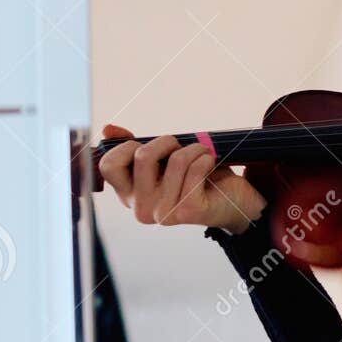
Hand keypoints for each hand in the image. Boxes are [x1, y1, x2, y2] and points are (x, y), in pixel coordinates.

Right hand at [98, 123, 266, 234]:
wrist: (233, 201)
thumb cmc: (195, 178)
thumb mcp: (162, 160)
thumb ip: (134, 147)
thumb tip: (108, 128)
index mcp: (129, 195)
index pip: (108, 165)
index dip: (129, 146)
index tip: (153, 148)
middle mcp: (141, 208)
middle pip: (143, 155)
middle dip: (168, 141)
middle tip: (182, 148)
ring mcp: (164, 213)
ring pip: (175, 160)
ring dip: (195, 149)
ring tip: (202, 156)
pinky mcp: (189, 211)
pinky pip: (196, 168)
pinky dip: (207, 158)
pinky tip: (210, 165)